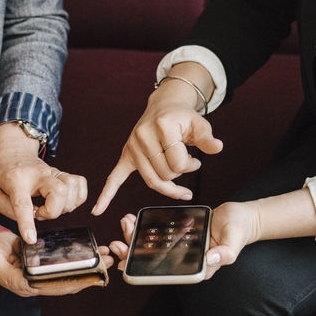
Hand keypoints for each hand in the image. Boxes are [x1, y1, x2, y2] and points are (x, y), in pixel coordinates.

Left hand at [0, 123, 87, 243]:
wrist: (11, 147)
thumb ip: (6, 209)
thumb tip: (29, 220)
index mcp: (16, 179)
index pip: (22, 203)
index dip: (27, 223)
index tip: (31, 238)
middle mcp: (38, 174)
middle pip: (59, 192)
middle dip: (53, 212)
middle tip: (39, 213)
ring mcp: (52, 172)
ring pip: (72, 188)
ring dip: (65, 205)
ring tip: (50, 207)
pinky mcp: (61, 173)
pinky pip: (80, 183)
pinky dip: (77, 197)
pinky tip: (64, 201)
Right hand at [0, 231, 113, 296]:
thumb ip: (12, 276)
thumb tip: (31, 284)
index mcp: (27, 285)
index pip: (57, 286)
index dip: (77, 282)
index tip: (94, 276)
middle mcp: (36, 280)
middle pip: (67, 279)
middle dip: (88, 272)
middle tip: (108, 262)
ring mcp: (38, 269)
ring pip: (66, 269)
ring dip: (86, 262)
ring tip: (104, 254)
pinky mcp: (39, 257)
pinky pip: (60, 259)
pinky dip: (74, 254)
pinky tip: (86, 247)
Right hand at [91, 80, 223, 214]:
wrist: (164, 107)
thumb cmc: (183, 118)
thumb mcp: (199, 123)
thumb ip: (207, 138)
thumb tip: (217, 147)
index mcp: (162, 126)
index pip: (177, 164)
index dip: (191, 166)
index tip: (196, 160)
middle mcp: (143, 135)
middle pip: (164, 175)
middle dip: (180, 174)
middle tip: (189, 163)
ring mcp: (132, 146)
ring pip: (151, 180)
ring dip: (167, 184)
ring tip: (178, 179)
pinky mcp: (126, 154)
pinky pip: (114, 177)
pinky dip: (107, 194)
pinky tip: (98, 209)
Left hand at [107, 201, 257, 281]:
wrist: (241, 218)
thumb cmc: (238, 232)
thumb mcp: (234, 242)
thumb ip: (224, 253)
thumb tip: (210, 259)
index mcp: (194, 267)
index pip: (164, 272)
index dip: (143, 269)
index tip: (126, 262)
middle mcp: (185, 259)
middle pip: (153, 259)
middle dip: (132, 251)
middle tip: (116, 242)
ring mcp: (180, 246)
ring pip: (152, 246)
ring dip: (135, 237)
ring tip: (124, 224)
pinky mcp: (179, 233)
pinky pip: (158, 233)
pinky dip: (144, 227)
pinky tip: (134, 219)